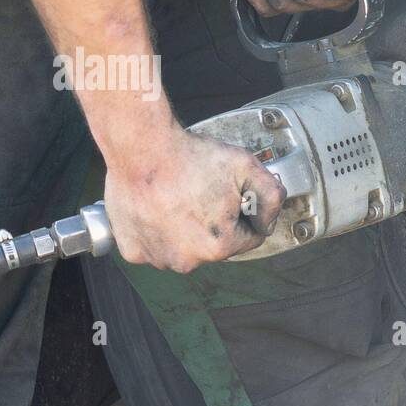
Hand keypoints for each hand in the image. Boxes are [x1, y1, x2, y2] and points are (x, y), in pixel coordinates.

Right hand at [104, 129, 285, 271]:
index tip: (231, 196)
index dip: (245, 213)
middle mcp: (187, 260)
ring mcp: (157, 256)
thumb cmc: (188, 157)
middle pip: (216, 244)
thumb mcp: (247, 167)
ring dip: (185, 229)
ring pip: (184, 246)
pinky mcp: (133, 249)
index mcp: (219, 246)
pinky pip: (154, 245)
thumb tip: (270, 217)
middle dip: (215, 222)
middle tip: (202, 192)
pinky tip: (158, 207)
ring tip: (179, 198)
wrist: (141, 146)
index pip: (249, 237)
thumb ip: (272, 196)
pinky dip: (156, 230)